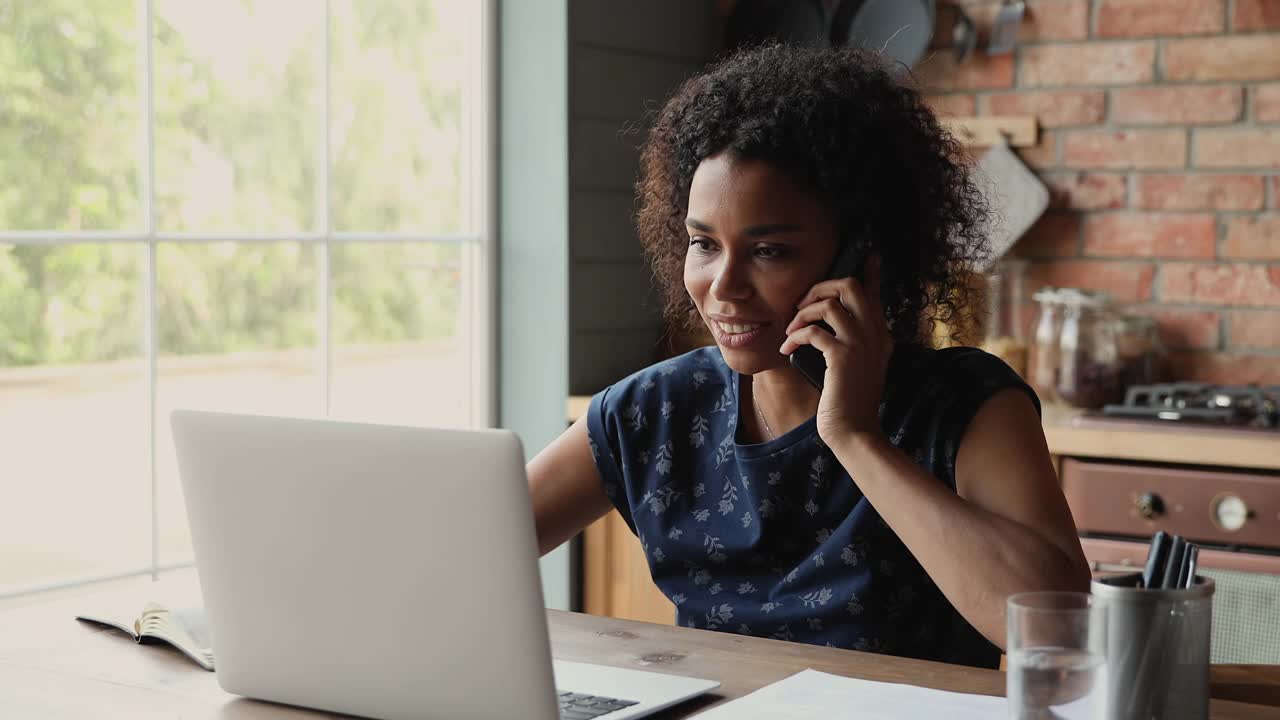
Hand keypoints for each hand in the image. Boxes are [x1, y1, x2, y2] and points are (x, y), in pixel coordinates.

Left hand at [778, 257, 892, 442]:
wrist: (854, 431)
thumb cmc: (849, 403)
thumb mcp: (856, 368)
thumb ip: (850, 345)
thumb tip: (826, 329)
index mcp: (880, 336)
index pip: (875, 295)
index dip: (870, 273)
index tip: (869, 255)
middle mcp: (875, 335)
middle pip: (850, 286)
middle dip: (821, 287)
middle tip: (803, 304)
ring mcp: (860, 344)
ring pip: (830, 304)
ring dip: (803, 312)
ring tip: (791, 329)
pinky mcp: (842, 357)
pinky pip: (813, 331)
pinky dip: (795, 336)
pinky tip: (786, 349)